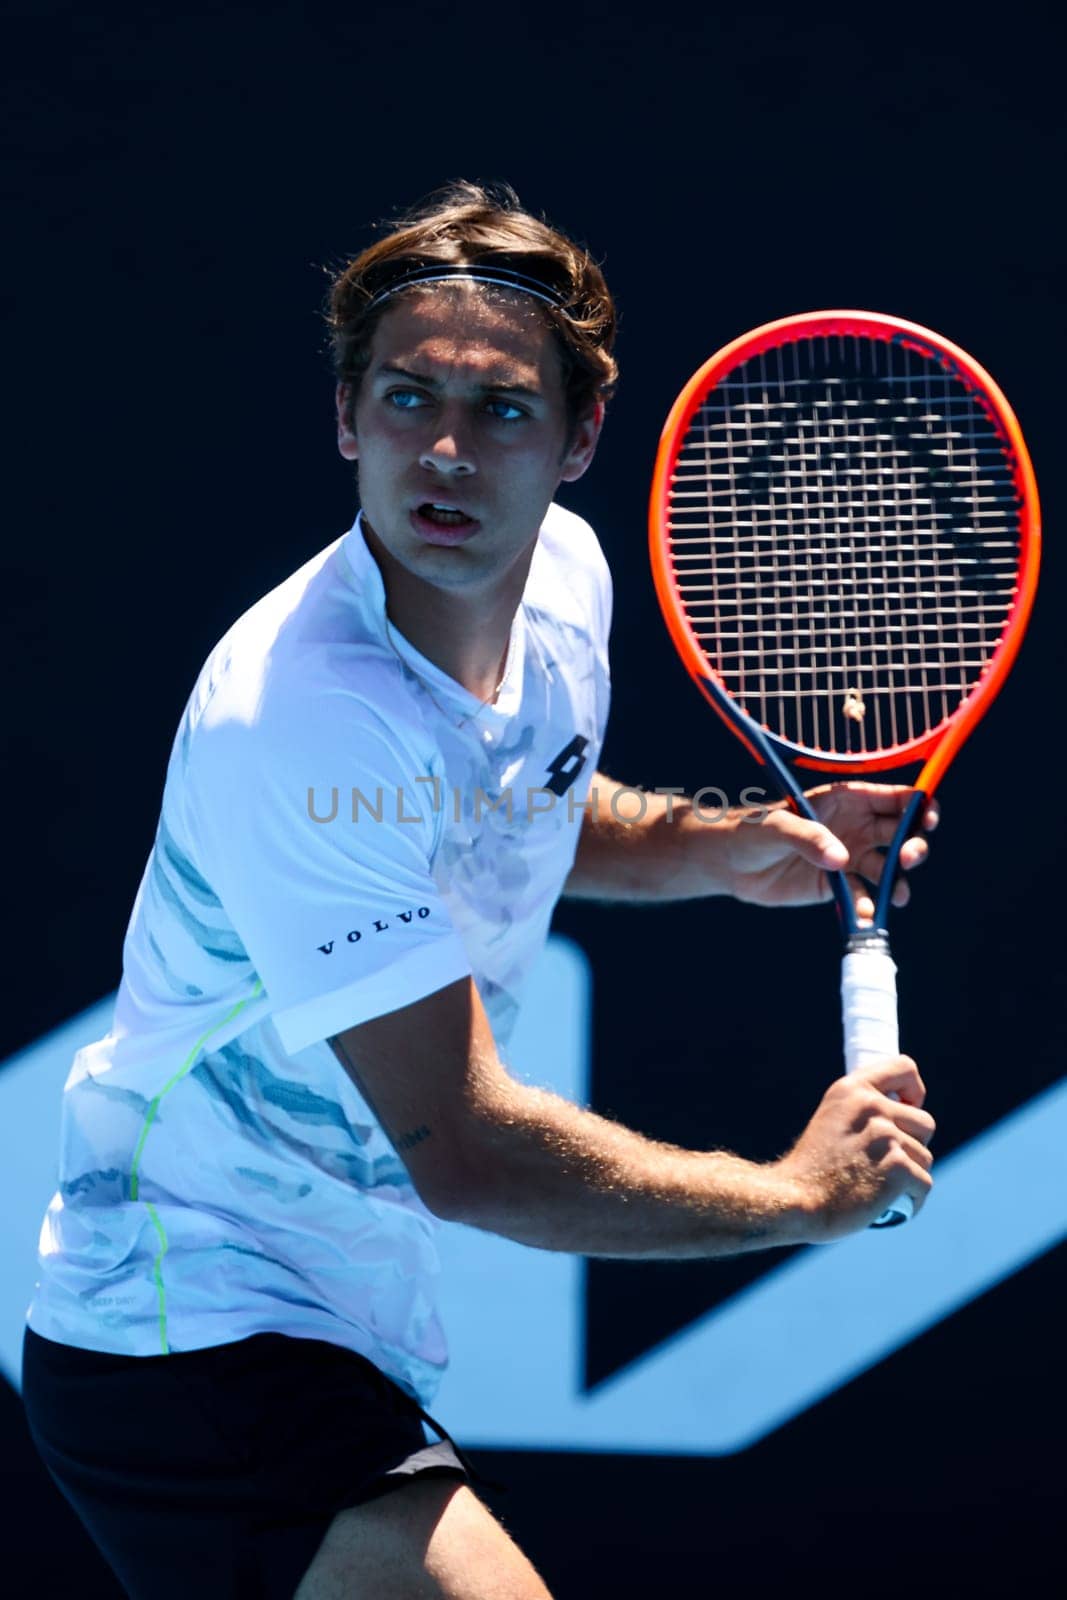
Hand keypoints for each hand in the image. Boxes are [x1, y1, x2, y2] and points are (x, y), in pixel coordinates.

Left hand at [725, 782, 938, 919]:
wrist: (730, 865)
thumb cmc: (752, 831)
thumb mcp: (777, 828)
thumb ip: (808, 838)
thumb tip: (840, 859)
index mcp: (847, 800)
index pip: (893, 798)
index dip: (917, 805)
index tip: (928, 819)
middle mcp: (856, 827)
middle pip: (901, 833)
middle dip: (914, 845)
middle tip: (908, 858)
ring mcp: (850, 857)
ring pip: (888, 868)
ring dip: (898, 881)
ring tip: (897, 896)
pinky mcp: (838, 885)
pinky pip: (863, 896)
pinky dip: (868, 907)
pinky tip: (863, 916)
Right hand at [775, 1057, 935, 1240]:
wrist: (794, 1201)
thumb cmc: (811, 1169)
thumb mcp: (832, 1119)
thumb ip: (864, 1110)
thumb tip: (905, 1113)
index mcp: (852, 1089)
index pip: (905, 1068)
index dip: (914, 1092)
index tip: (906, 1112)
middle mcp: (871, 1107)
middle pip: (925, 1123)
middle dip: (913, 1146)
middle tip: (885, 1164)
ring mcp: (886, 1136)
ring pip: (925, 1157)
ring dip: (909, 1176)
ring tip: (882, 1188)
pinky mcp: (898, 1167)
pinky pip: (924, 1183)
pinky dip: (912, 1200)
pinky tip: (892, 1206)